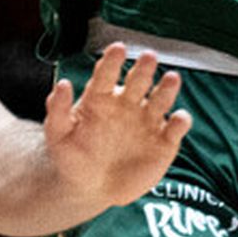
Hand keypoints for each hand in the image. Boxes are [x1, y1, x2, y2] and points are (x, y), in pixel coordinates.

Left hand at [43, 44, 191, 210]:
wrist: (89, 188)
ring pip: (160, 99)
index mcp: (101, 96)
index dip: (113, 61)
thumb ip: (58, 109)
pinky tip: (179, 118)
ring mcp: (146, 121)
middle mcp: (127, 103)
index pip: (107, 73)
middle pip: (138, 80)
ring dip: (167, 88)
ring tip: (172, 78)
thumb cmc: (71, 155)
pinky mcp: (163, 142)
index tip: (118, 48)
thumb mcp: (58, 134)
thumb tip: (62, 83)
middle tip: (149, 56)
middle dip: (144, 68)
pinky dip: (180, 122)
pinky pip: (174, 129)